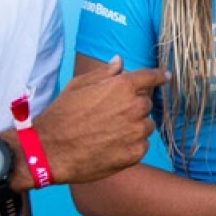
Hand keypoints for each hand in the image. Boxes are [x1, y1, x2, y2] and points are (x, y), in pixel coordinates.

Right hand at [33, 57, 164, 186]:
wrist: (50, 150)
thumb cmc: (61, 115)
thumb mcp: (78, 86)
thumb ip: (103, 73)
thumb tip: (119, 61)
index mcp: (122, 86)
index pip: (150, 77)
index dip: (158, 75)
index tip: (165, 76)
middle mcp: (134, 107)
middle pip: (146, 103)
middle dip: (134, 105)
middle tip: (112, 114)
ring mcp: (136, 132)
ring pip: (146, 125)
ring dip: (135, 126)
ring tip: (109, 131)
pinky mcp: (135, 153)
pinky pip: (142, 144)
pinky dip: (132, 144)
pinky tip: (111, 145)